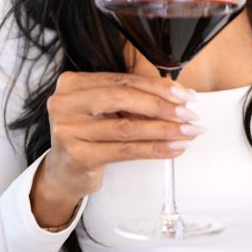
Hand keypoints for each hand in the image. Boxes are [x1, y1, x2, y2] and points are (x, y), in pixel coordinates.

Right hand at [30, 71, 202, 226]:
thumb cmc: (88, 135)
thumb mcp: (105, 110)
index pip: (124, 79)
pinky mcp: (77, 156)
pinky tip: (172, 148)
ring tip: (187, 133)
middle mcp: (66, 102)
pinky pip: (125, 151)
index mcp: (74, 83)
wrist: (63, 172)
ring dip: (164, 130)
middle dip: (163, 106)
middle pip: (124, 97)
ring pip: (127, 127)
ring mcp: (69, 129)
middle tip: (189, 114)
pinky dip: (154, 149)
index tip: (184, 94)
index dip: (158, 86)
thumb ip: (133, 99)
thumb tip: (178, 98)